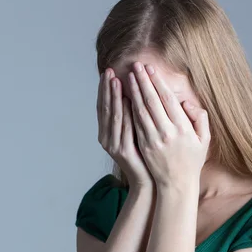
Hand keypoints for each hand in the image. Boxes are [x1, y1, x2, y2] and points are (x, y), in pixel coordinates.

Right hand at [97, 67, 154, 190]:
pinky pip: (124, 127)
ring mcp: (113, 145)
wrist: (148, 180)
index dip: (104, 90)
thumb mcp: (135, 133)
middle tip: (109, 72)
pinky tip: (127, 99)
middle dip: (107, 89)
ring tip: (116, 80)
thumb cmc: (145, 156)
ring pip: (113, 116)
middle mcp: (107, 138)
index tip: (108, 73)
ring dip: (114, 97)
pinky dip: (124, 113)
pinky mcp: (123, 151)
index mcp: (108, 133)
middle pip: (105, 109)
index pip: (103, 107)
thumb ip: (131, 116)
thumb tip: (132, 94)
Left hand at [128, 62, 210, 187]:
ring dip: (133, 92)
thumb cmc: (192, 159)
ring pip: (140, 111)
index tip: (150, 69)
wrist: (177, 184)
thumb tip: (186, 103)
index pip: (168, 99)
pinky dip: (129, 109)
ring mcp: (153, 140)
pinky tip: (126, 98)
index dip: (157, 82)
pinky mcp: (144, 147)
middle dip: (142, 81)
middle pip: (151, 102)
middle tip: (136, 66)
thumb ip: (200, 118)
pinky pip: (135, 124)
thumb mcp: (205, 139)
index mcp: (183, 128)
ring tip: (128, 77)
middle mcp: (167, 133)